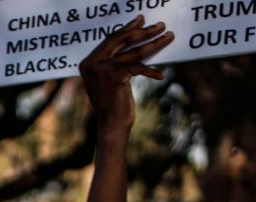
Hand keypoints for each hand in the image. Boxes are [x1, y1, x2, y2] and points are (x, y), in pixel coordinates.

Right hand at [79, 15, 172, 134]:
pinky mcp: (115, 76)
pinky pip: (138, 67)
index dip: (128, 28)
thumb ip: (115, 62)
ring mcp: (102, 69)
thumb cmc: (114, 105)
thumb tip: (135, 43)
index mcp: (88, 63)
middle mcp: (92, 64)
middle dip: (143, 31)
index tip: (141, 21)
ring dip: (154, 44)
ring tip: (168, 37)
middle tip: (160, 25)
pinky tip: (160, 76)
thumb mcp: (112, 79)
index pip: (111, 40)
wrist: (112, 126)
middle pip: (122, 40)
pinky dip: (150, 71)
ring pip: (133, 52)